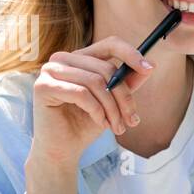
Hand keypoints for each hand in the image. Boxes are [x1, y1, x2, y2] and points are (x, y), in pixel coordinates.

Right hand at [29, 36, 155, 163]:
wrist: (63, 149)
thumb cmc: (85, 124)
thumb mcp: (113, 102)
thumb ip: (127, 83)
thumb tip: (150, 65)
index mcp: (80, 58)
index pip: (109, 44)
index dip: (130, 53)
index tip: (148, 68)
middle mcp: (63, 59)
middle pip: (106, 69)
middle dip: (124, 98)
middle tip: (133, 120)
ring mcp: (50, 71)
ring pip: (96, 83)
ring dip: (112, 109)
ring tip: (117, 127)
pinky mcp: (43, 86)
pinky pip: (81, 94)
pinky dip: (97, 111)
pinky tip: (100, 124)